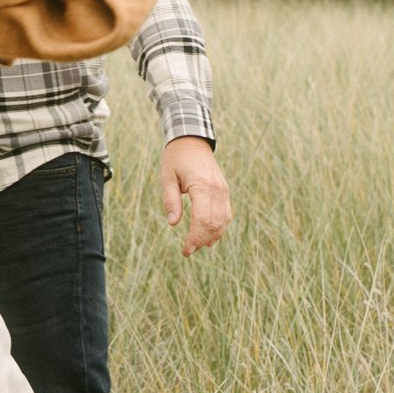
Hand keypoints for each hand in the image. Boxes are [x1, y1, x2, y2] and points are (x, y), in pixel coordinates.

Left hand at [159, 135, 229, 256]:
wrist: (192, 140)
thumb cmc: (176, 158)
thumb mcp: (167, 177)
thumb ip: (170, 200)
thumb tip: (173, 223)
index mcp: (202, 185)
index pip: (202, 219)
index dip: (194, 238)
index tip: (185, 250)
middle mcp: (217, 189)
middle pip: (214, 223)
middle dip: (201, 240)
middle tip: (187, 251)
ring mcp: (223, 190)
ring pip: (223, 221)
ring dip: (211, 237)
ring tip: (196, 246)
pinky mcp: (224, 191)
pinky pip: (226, 214)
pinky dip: (219, 228)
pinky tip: (209, 239)